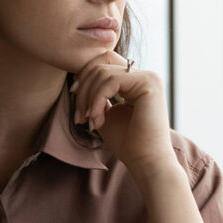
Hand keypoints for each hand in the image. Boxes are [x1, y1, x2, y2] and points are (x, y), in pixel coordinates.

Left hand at [70, 51, 177, 178]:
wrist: (146, 162)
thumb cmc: (127, 143)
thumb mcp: (105, 113)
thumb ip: (96, 95)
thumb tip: (79, 79)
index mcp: (136, 81)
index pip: (105, 61)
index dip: (85, 74)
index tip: (73, 95)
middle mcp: (145, 76)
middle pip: (101, 64)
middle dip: (83, 89)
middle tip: (79, 116)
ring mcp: (148, 77)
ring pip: (103, 73)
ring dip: (88, 99)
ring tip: (89, 121)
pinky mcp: (148, 83)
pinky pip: (111, 82)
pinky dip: (97, 100)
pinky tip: (97, 120)